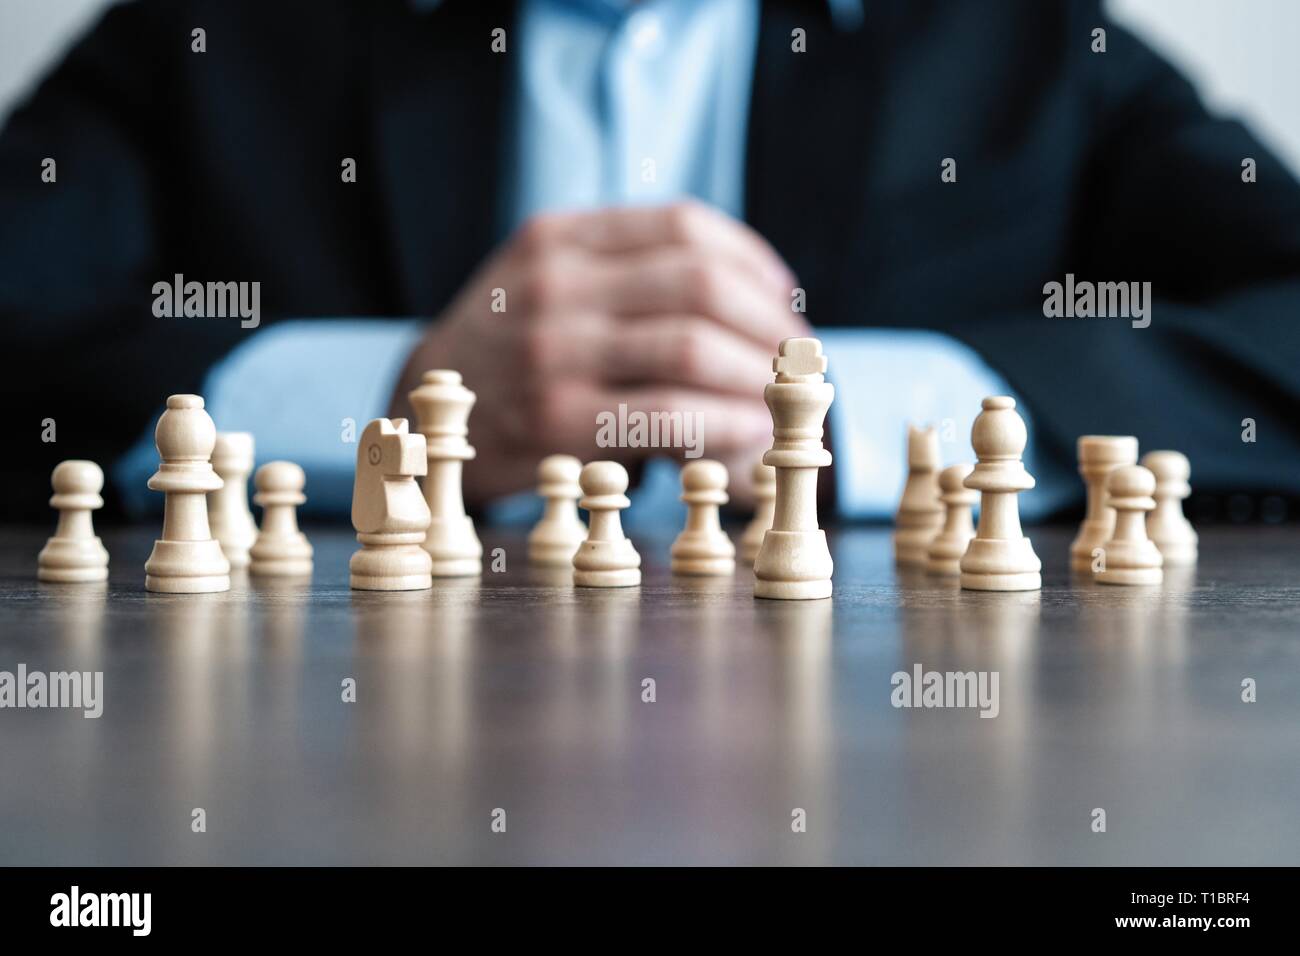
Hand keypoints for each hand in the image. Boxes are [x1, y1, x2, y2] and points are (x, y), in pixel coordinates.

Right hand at [389, 201, 808, 506]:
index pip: (685, 226)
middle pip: (702, 284)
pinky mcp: (558, 420)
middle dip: (768, 323)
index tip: (782, 298)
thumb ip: (627, 269)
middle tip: (794, 358)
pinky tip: (746, 431)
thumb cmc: (513, 346)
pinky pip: (670, 413)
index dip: (753, 262)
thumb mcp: (548, 278)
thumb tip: (753, 295)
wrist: (428, 415)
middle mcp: (554, 284)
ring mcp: (552, 350)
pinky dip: (727, 422)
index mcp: (559, 237)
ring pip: (693, 346)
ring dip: (756, 375)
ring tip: (779, 399)